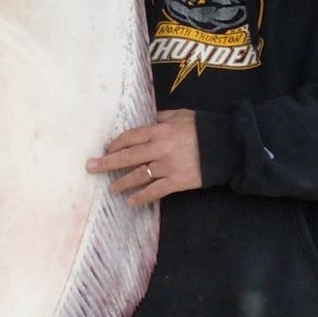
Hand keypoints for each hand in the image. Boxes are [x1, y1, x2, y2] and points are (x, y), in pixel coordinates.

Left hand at [87, 109, 202, 203]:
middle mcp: (159, 149)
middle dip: (107, 163)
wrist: (227, 146)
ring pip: (138, 176)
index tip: (106, 150)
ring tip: (112, 189)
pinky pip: (155, 191)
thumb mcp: (182, 115)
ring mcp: (167, 167)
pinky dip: (142, 197)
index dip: (116, 144)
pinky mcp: (177, 182)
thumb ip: (163, 118)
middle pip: (127, 157)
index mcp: (159, 131)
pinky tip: (131, 201)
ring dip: (122, 183)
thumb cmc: (204, 127)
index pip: (130, 137)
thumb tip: (149, 120)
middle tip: (91, 168)